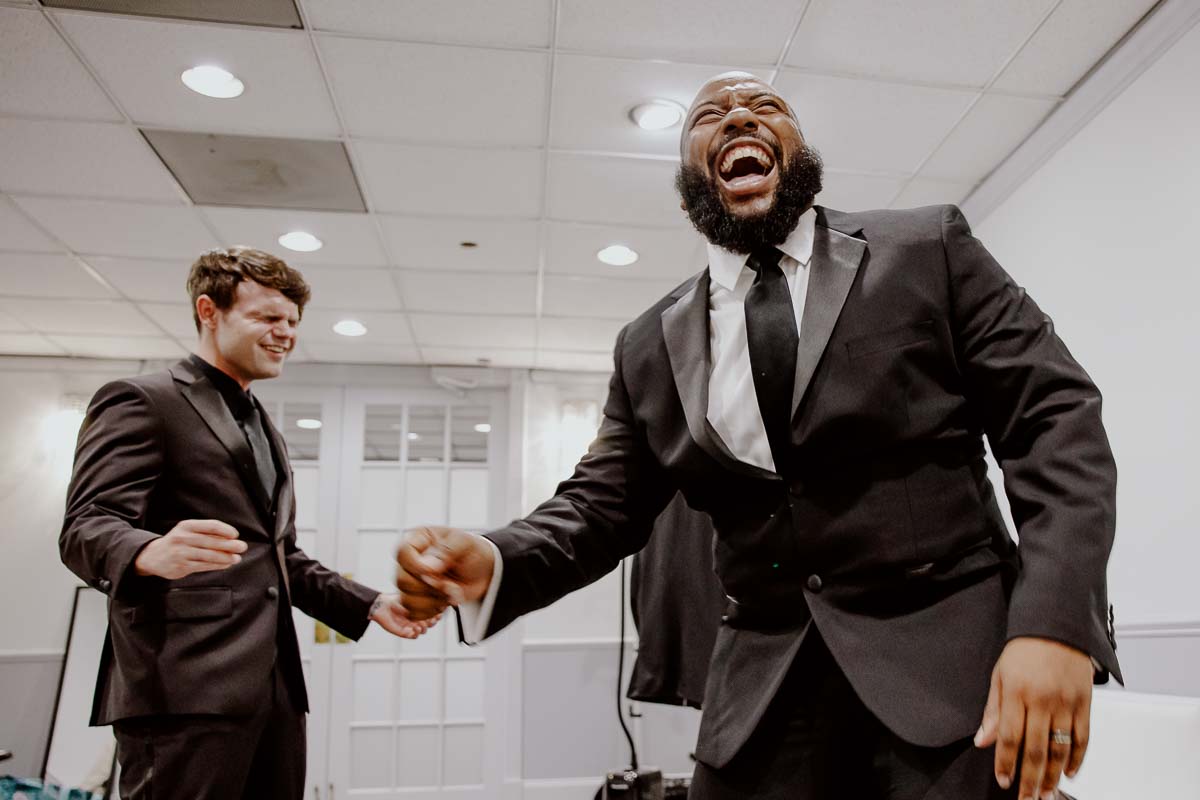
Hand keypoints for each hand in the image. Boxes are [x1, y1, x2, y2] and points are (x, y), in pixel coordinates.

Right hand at [134, 519, 247, 579]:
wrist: (153, 556)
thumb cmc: (178, 541)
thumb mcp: (188, 531)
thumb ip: (207, 533)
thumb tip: (232, 538)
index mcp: (186, 526)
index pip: (211, 525)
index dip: (225, 530)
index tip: (235, 535)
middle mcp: (183, 538)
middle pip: (211, 541)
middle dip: (229, 545)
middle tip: (242, 547)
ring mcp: (181, 553)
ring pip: (209, 555)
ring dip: (226, 557)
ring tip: (236, 558)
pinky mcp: (181, 566)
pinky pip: (203, 566)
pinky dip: (217, 565)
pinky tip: (226, 564)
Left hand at [369, 593, 439, 638]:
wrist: (381, 606)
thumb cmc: (393, 601)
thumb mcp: (408, 599)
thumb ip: (418, 603)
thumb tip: (429, 602)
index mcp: (418, 612)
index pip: (431, 615)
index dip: (437, 615)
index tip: (440, 612)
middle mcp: (415, 620)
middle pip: (430, 624)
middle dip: (433, 622)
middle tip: (433, 618)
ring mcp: (409, 627)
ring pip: (423, 631)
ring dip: (425, 627)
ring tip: (422, 623)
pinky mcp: (403, 632)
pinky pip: (413, 636)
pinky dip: (417, 633)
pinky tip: (416, 628)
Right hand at [394, 526, 494, 620]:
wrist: (482, 572)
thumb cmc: (471, 552)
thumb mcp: (464, 544)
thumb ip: (446, 550)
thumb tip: (428, 566)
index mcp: (418, 540)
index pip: (402, 553)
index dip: (416, 566)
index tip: (437, 570)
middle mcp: (410, 561)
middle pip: (402, 580)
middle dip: (431, 587)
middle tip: (451, 583)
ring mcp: (411, 581)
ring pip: (407, 600)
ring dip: (433, 601)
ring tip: (450, 593)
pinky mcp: (416, 600)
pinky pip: (413, 613)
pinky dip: (431, 612)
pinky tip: (444, 602)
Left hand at [975, 636, 1093, 799]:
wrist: (1056, 627)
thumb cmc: (1024, 651)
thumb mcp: (999, 676)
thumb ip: (993, 711)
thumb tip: (982, 741)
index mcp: (1017, 693)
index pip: (1009, 737)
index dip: (1006, 763)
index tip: (1003, 781)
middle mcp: (1043, 701)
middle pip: (1036, 749)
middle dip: (1030, 779)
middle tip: (1027, 799)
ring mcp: (1066, 703)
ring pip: (1061, 749)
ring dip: (1054, 776)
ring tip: (1047, 793)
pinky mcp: (1085, 703)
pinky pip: (1083, 737)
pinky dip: (1078, 759)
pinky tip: (1070, 773)